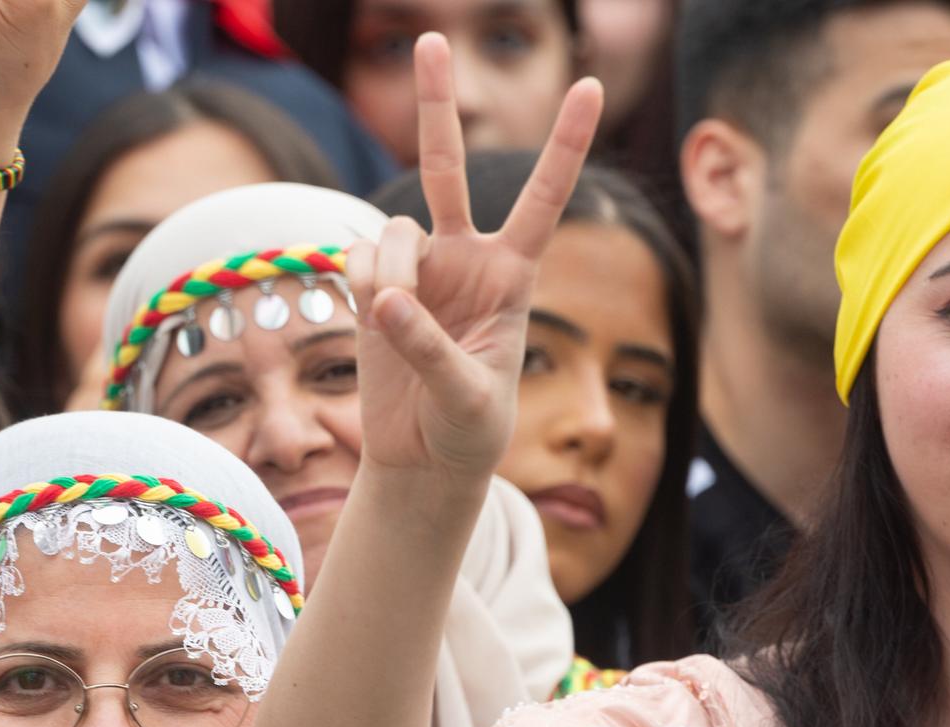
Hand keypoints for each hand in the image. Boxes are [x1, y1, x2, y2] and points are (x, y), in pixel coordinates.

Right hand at [348, 34, 600, 482]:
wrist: (425, 460)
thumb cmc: (471, 433)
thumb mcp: (468, 398)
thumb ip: (429, 348)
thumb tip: (385, 300)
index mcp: (512, 275)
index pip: (544, 199)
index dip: (566, 145)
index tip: (592, 87)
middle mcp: (464, 257)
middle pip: (447, 165)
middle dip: (435, 103)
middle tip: (428, 39)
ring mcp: (416, 269)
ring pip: (392, 230)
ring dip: (389, 271)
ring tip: (392, 321)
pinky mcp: (371, 288)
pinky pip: (357, 259)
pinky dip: (360, 285)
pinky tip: (372, 322)